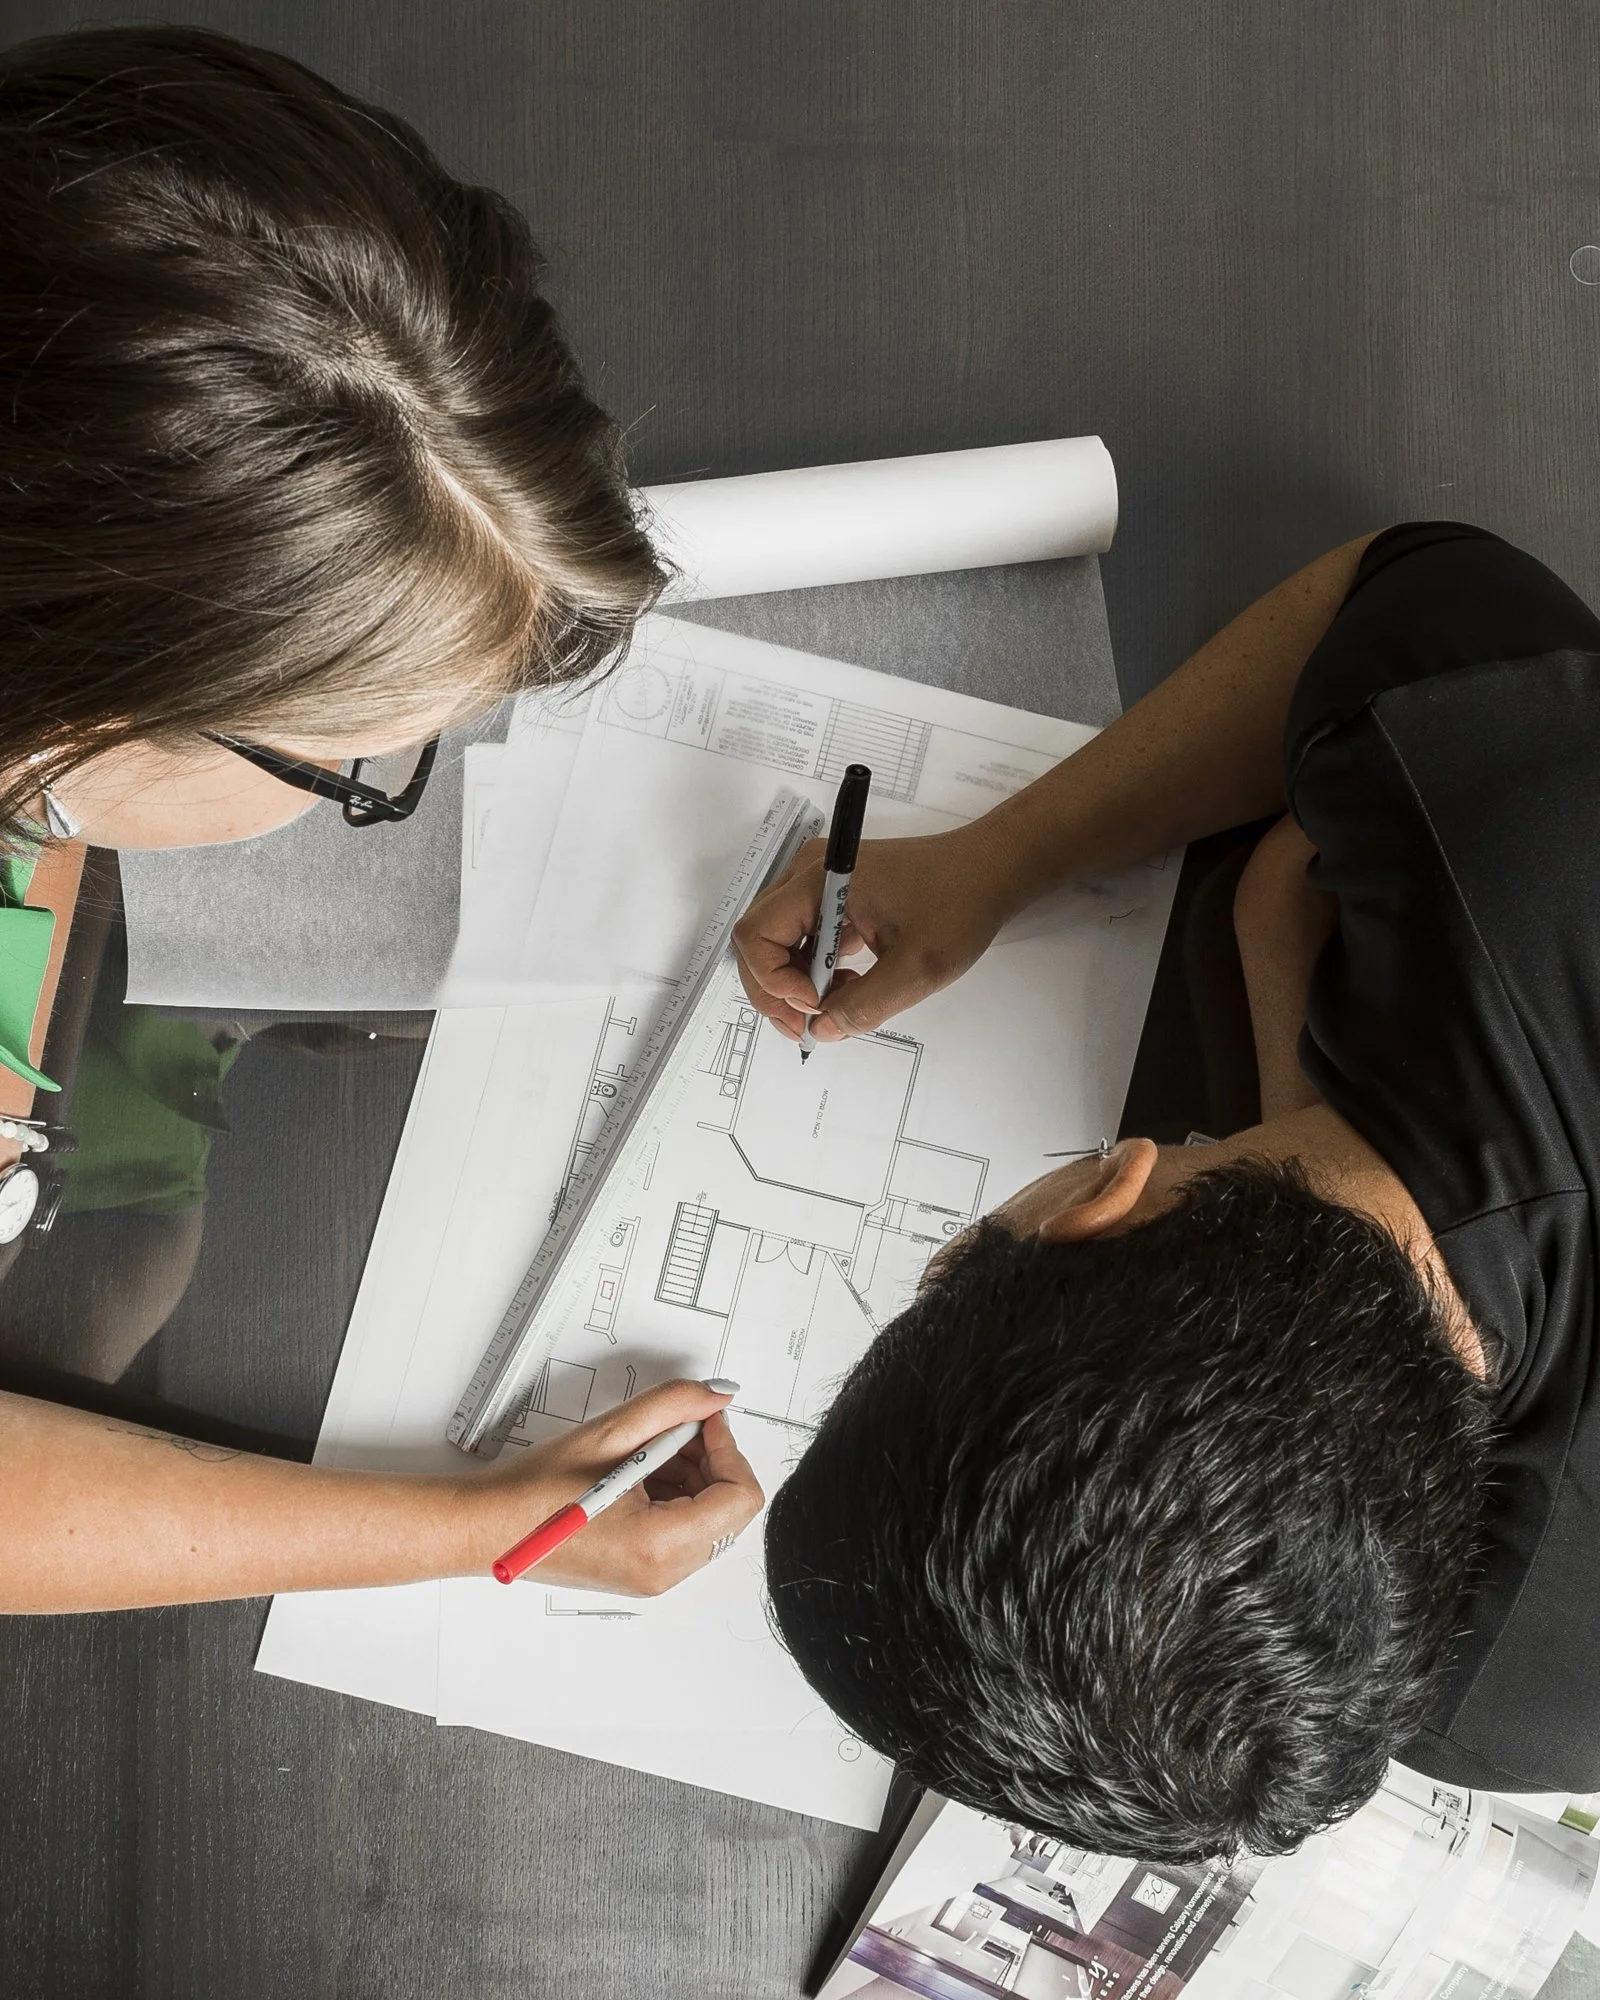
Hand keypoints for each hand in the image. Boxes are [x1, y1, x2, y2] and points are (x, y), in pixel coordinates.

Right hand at [468, 1378, 762, 1595]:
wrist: (485, 1528)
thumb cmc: (532, 1491)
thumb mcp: (609, 1435)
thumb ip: (671, 1407)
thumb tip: (718, 1394)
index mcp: (658, 1545)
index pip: (739, 1498)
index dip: (728, 1449)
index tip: (703, 1422)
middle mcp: (662, 1573)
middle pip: (729, 1510)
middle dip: (709, 1460)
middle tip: (670, 1431)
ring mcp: (653, 1577)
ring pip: (709, 1518)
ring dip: (691, 1475)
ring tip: (642, 1453)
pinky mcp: (642, 1572)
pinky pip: (684, 1530)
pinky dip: (674, 1494)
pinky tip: (635, 1473)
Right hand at [734, 821, 1021, 1041]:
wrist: (990, 869)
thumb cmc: (959, 903)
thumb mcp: (916, 967)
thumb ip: (864, 1005)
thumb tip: (823, 1030)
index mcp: (819, 879)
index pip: (757, 935)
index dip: (774, 981)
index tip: (816, 1006)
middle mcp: (807, 873)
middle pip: (758, 940)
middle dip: (777, 990)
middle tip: (813, 1026)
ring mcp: (817, 882)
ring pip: (776, 943)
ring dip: (795, 984)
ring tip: (836, 1005)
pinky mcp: (831, 895)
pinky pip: (800, 938)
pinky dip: (812, 971)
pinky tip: (845, 985)